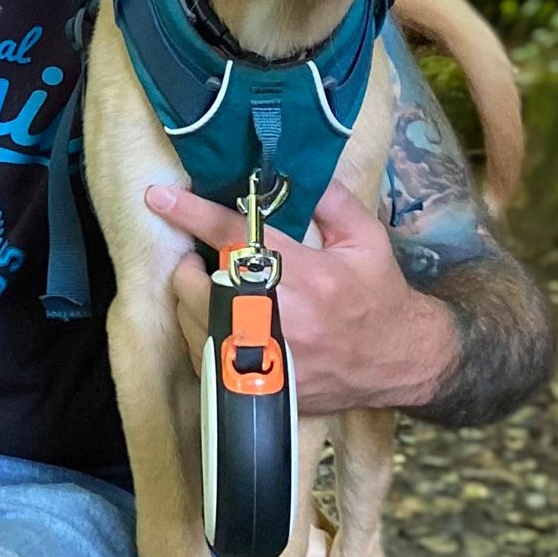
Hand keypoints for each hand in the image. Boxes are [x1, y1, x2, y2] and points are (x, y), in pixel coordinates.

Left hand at [144, 180, 458, 414]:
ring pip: (196, 322)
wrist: (398, 361)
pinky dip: (201, 332)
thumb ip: (328, 199)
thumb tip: (286, 169)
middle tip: (202, 255)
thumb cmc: (377, 293)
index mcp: (308, 276)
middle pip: (202, 285)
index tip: (159, 195)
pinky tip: (220, 319)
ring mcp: (268, 359)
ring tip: (213, 285)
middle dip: (191, 263)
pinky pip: (204, 356)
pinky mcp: (260, 387)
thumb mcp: (365, 237)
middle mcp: (283, 319)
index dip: (193, 213)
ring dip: (194, 297)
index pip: (235, 238)